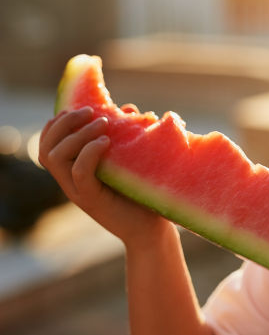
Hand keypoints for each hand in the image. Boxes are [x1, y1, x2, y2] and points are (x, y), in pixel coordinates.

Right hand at [39, 106, 171, 246]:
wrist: (153, 230)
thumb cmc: (143, 195)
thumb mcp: (131, 160)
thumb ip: (126, 135)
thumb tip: (128, 109)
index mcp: (74, 172)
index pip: (48, 145)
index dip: (57, 124)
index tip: (80, 108)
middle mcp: (71, 182)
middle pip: (46, 149)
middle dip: (65, 124)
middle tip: (91, 112)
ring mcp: (79, 192)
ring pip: (56, 159)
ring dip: (77, 135)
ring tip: (102, 124)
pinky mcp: (93, 200)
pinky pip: (79, 173)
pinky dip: (89, 153)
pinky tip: (106, 142)